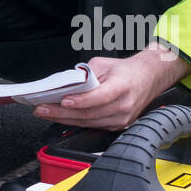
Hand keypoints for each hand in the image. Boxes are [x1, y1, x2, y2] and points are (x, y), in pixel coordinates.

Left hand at [31, 43, 189, 130]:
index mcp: (122, 87)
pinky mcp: (117, 126)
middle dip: (62, 112)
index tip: (63, 100)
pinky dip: (75, 122)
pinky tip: (61, 117)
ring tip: (45, 113)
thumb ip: (85, 74)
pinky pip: (93, 126)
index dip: (80, 100)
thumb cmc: (125, 70)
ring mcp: (121, 119)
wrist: (148, 79)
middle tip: (42, 109)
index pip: (99, 97)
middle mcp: (123, 106)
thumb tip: (66, 84)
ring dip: (64, 119)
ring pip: (88, 122)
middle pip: (89, 113)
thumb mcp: (103, 64)